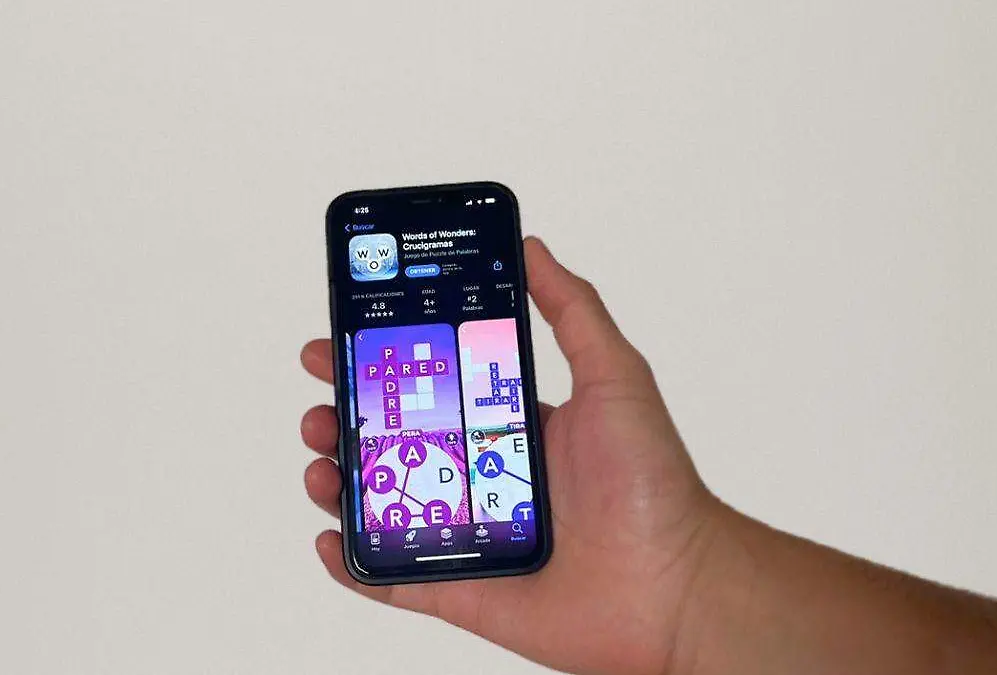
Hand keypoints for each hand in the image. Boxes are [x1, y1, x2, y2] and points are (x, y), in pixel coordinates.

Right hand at [299, 237, 720, 674]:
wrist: (674, 590)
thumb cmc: (653, 486)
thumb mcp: (615, 377)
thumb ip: (573, 311)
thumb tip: (532, 248)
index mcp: (509, 427)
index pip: (431, 389)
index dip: (383, 366)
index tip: (344, 341)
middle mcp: (481, 476)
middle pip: (393, 443)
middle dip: (345, 418)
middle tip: (322, 401)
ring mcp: (466, 534)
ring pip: (381, 505)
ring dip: (338, 482)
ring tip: (322, 462)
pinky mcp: (460, 589)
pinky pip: (391, 578)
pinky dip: (352, 563)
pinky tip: (328, 539)